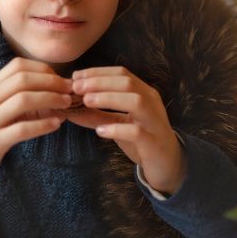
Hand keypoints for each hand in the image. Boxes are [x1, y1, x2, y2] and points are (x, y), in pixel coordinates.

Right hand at [0, 58, 72, 220]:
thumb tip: (49, 89)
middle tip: (69, 90)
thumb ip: (14, 97)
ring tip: (66, 104)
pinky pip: (21, 129)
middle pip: (23, 79)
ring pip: (23, 100)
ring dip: (50, 99)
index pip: (18, 66)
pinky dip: (42, 125)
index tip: (60, 79)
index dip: (43, 69)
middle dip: (51, 82)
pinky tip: (56, 124)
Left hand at [67, 67, 186, 193]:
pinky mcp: (154, 142)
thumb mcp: (117, 124)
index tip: (76, 77)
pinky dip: (117, 129)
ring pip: (136, 102)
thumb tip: (69, 110)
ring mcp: (154, 122)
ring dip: (109, 98)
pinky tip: (100, 131)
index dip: (98, 73)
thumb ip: (97, 115)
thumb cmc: (141, 140)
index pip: (122, 74)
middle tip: (76, 88)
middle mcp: (152, 103)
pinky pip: (137, 132)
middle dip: (100, 82)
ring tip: (87, 101)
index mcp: (144, 93)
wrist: (167, 165)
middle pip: (127, 83)